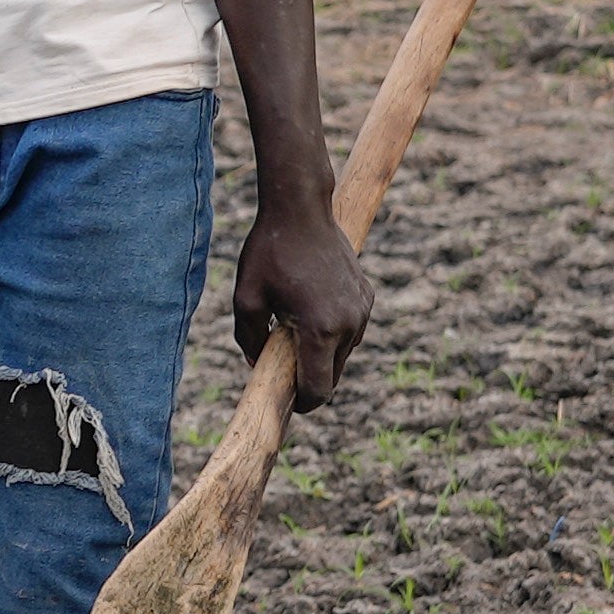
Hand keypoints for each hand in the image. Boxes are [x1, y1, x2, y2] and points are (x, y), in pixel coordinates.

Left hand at [234, 206, 372, 405]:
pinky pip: (351, 331)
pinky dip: (333, 333)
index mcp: (321, 329)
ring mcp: (363, 310)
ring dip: (322, 355)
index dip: (302, 403)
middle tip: (283, 368)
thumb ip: (249, 340)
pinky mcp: (367, 297)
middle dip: (309, 380)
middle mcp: (350, 324)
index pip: (319, 389)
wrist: (301, 209)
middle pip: (333, 376)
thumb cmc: (269, 252)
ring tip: (293, 332)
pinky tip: (310, 313)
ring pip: (343, 354)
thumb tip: (257, 365)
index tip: (288, 403)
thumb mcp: (246, 299)